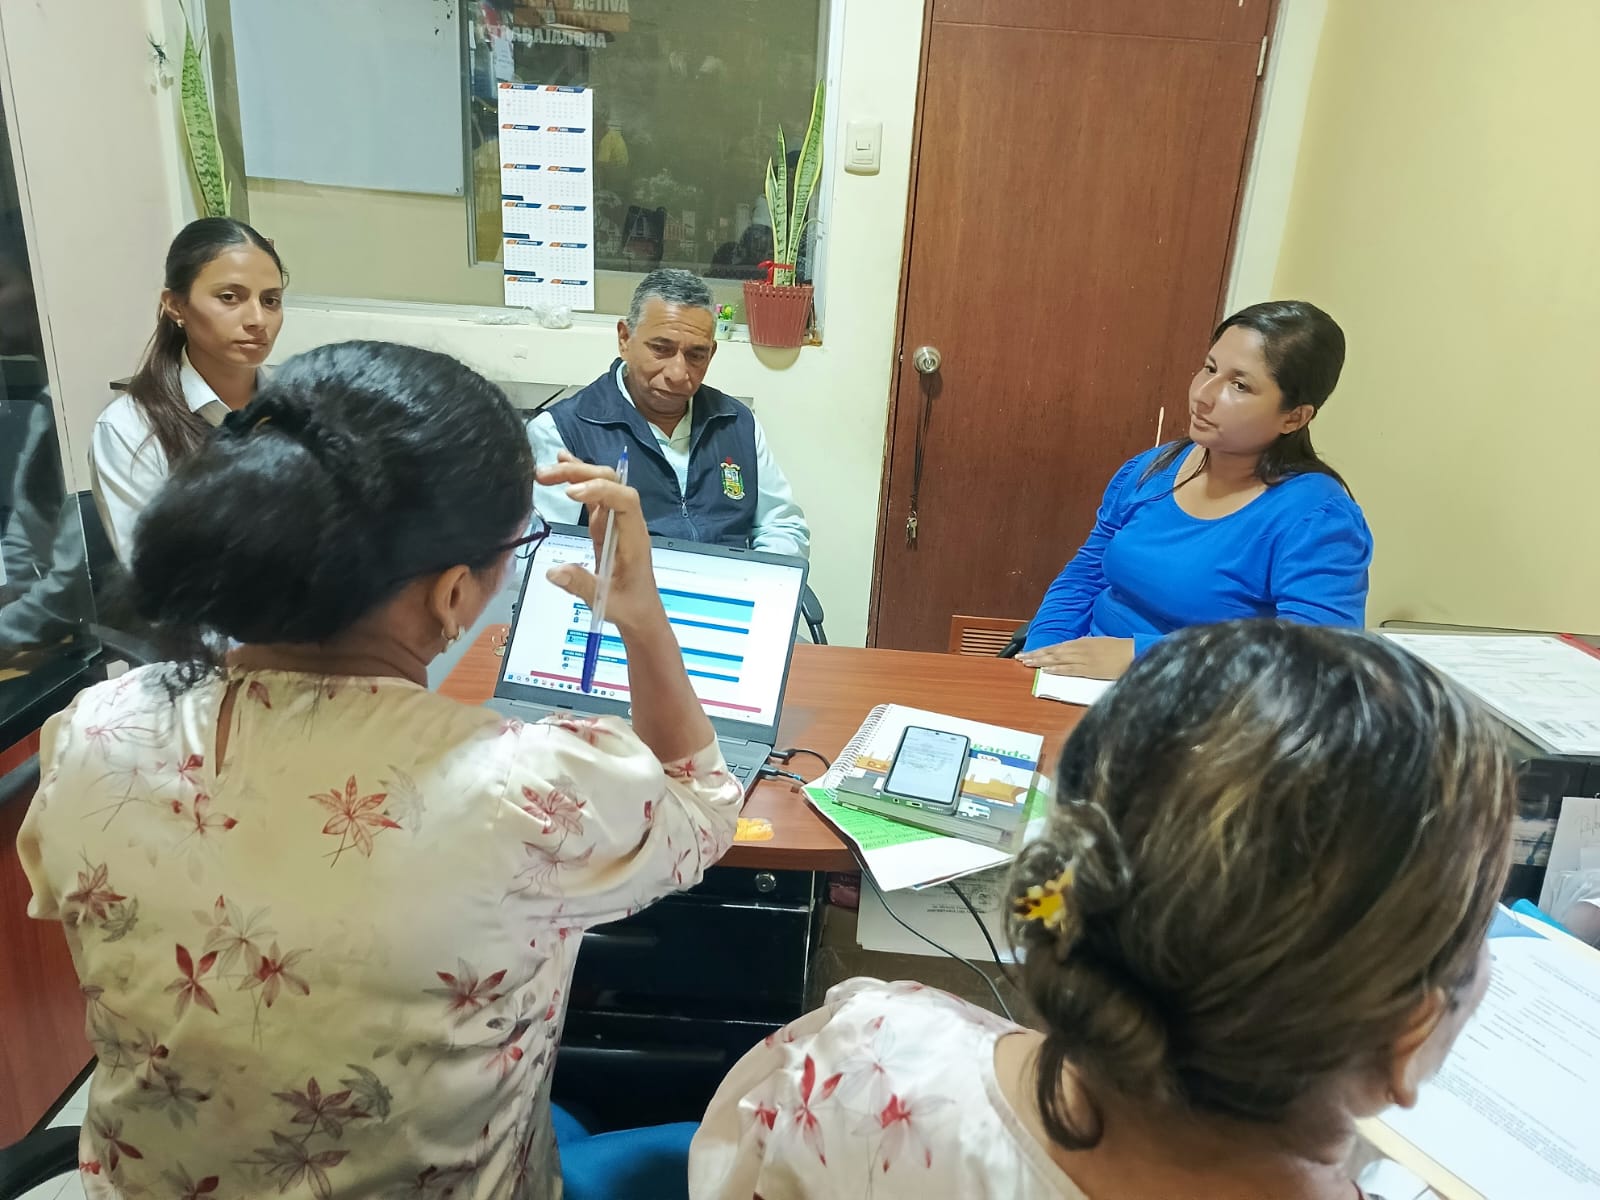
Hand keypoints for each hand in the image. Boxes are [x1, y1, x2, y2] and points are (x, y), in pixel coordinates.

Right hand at [537, 451, 664, 636]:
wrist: (641, 612)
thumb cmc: (629, 606)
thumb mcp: (605, 601)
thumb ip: (581, 585)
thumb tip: (553, 571)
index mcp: (633, 538)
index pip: (625, 500)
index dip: (600, 490)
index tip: (569, 493)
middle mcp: (627, 523)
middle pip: (611, 483)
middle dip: (580, 473)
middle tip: (544, 476)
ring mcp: (616, 521)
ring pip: (602, 484)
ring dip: (575, 473)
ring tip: (543, 472)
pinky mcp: (605, 525)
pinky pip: (595, 496)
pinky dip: (578, 479)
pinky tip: (562, 465)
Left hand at [1016, 637, 1133, 679]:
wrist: (1133, 652)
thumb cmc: (1118, 649)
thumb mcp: (1097, 644)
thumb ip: (1084, 647)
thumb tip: (1072, 651)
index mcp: (1081, 642)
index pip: (1055, 646)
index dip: (1041, 650)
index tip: (1027, 653)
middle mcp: (1079, 648)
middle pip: (1052, 652)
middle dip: (1035, 655)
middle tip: (1019, 658)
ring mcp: (1083, 658)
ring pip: (1057, 659)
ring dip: (1041, 661)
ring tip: (1026, 663)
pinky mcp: (1089, 669)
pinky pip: (1069, 669)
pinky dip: (1056, 670)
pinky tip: (1046, 670)